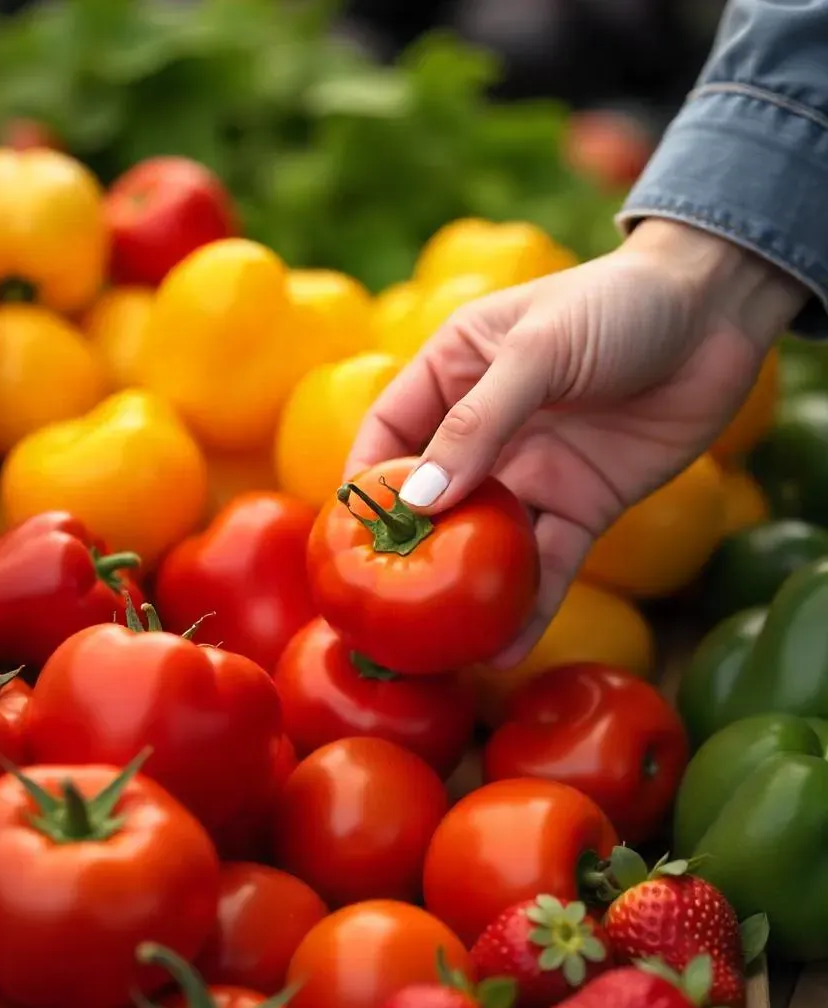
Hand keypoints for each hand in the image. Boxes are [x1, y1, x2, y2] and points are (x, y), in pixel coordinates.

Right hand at [346, 220, 805, 664]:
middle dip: (411, 554)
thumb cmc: (620, 304)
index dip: (366, 482)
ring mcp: (534, 470)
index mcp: (456, 371)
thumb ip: (479, 422)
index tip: (345, 538)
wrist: (718, 312)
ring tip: (441, 647)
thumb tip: (418, 502)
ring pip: (488, 541)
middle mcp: (486, 427)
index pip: (389, 432)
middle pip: (434, 500)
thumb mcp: (539, 348)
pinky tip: (508, 647)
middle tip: (383, 611)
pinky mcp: (584, 504)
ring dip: (467, 590)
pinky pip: (550, 561)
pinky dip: (531, 603)